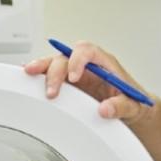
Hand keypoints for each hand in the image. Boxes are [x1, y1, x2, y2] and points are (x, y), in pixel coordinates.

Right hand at [24, 41, 151, 122]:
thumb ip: (121, 106)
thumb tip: (105, 109)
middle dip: (55, 70)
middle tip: (52, 92)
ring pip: (55, 62)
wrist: (131, 109)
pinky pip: (50, 74)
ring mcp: (76, 73)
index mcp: (104, 63)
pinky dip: (39, 75)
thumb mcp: (134, 106)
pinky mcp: (68, 83)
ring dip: (42, 68)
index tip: (74, 78)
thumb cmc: (133, 101)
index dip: (78, 61)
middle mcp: (87, 65)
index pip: (87, 51)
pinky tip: (27, 77)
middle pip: (66, 56)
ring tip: (29, 74)